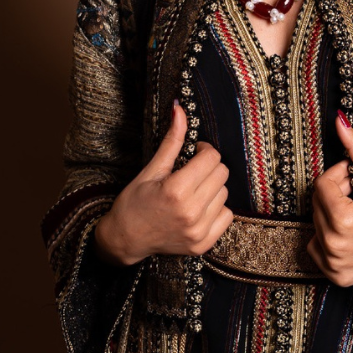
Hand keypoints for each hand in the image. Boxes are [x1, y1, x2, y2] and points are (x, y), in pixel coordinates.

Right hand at [93, 102, 233, 265]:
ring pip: (225, 194)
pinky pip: (227, 216)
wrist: (125, 239)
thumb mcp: (151, 169)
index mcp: (177, 190)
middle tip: (192, 171)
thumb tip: (180, 108)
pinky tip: (198, 208)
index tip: (194, 152)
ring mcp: (199, 231)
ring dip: (212, 188)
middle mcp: (191, 212)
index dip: (203, 150)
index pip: (212, 157)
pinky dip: (216, 209)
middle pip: (222, 173)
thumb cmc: (134, 202)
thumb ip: (172, 140)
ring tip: (192, 192)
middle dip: (209, 167)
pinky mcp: (204, 244)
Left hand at [306, 111, 352, 286]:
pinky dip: (327, 238)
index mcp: (343, 221)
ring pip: (316, 224)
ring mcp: (335, 264)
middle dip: (336, 194)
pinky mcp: (338, 275)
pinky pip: (316, 249)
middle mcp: (335, 245)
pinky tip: (349, 233)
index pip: (321, 185)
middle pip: (317, 204)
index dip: (339, 176)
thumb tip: (339, 121)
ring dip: (331, 214)